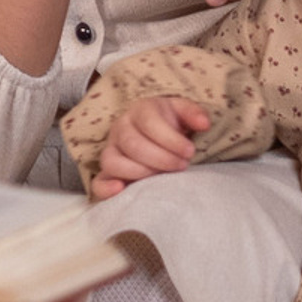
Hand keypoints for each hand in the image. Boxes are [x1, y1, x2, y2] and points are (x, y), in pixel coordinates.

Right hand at [90, 95, 211, 199]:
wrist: (158, 136)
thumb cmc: (172, 126)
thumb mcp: (183, 112)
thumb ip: (194, 113)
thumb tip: (203, 123)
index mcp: (139, 111)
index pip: (147, 120)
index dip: (169, 138)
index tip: (190, 151)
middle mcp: (120, 128)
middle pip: (131, 143)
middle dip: (160, 158)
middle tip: (182, 166)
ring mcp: (111, 151)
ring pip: (112, 161)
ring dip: (139, 172)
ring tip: (162, 179)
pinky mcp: (107, 173)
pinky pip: (97, 182)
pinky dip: (106, 188)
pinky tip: (122, 190)